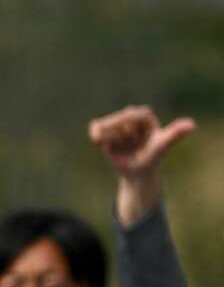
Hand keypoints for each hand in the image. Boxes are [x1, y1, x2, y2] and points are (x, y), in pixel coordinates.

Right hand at [88, 105, 195, 226]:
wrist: (137, 172)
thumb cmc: (152, 159)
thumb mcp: (161, 147)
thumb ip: (174, 134)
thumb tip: (192, 125)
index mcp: (145, 118)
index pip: (134, 114)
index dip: (127, 124)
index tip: (126, 132)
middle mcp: (131, 118)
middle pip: (118, 120)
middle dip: (116, 133)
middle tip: (120, 144)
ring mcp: (118, 124)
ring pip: (106, 126)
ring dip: (108, 139)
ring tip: (116, 148)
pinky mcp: (106, 131)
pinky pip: (96, 127)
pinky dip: (95, 134)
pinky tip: (97, 142)